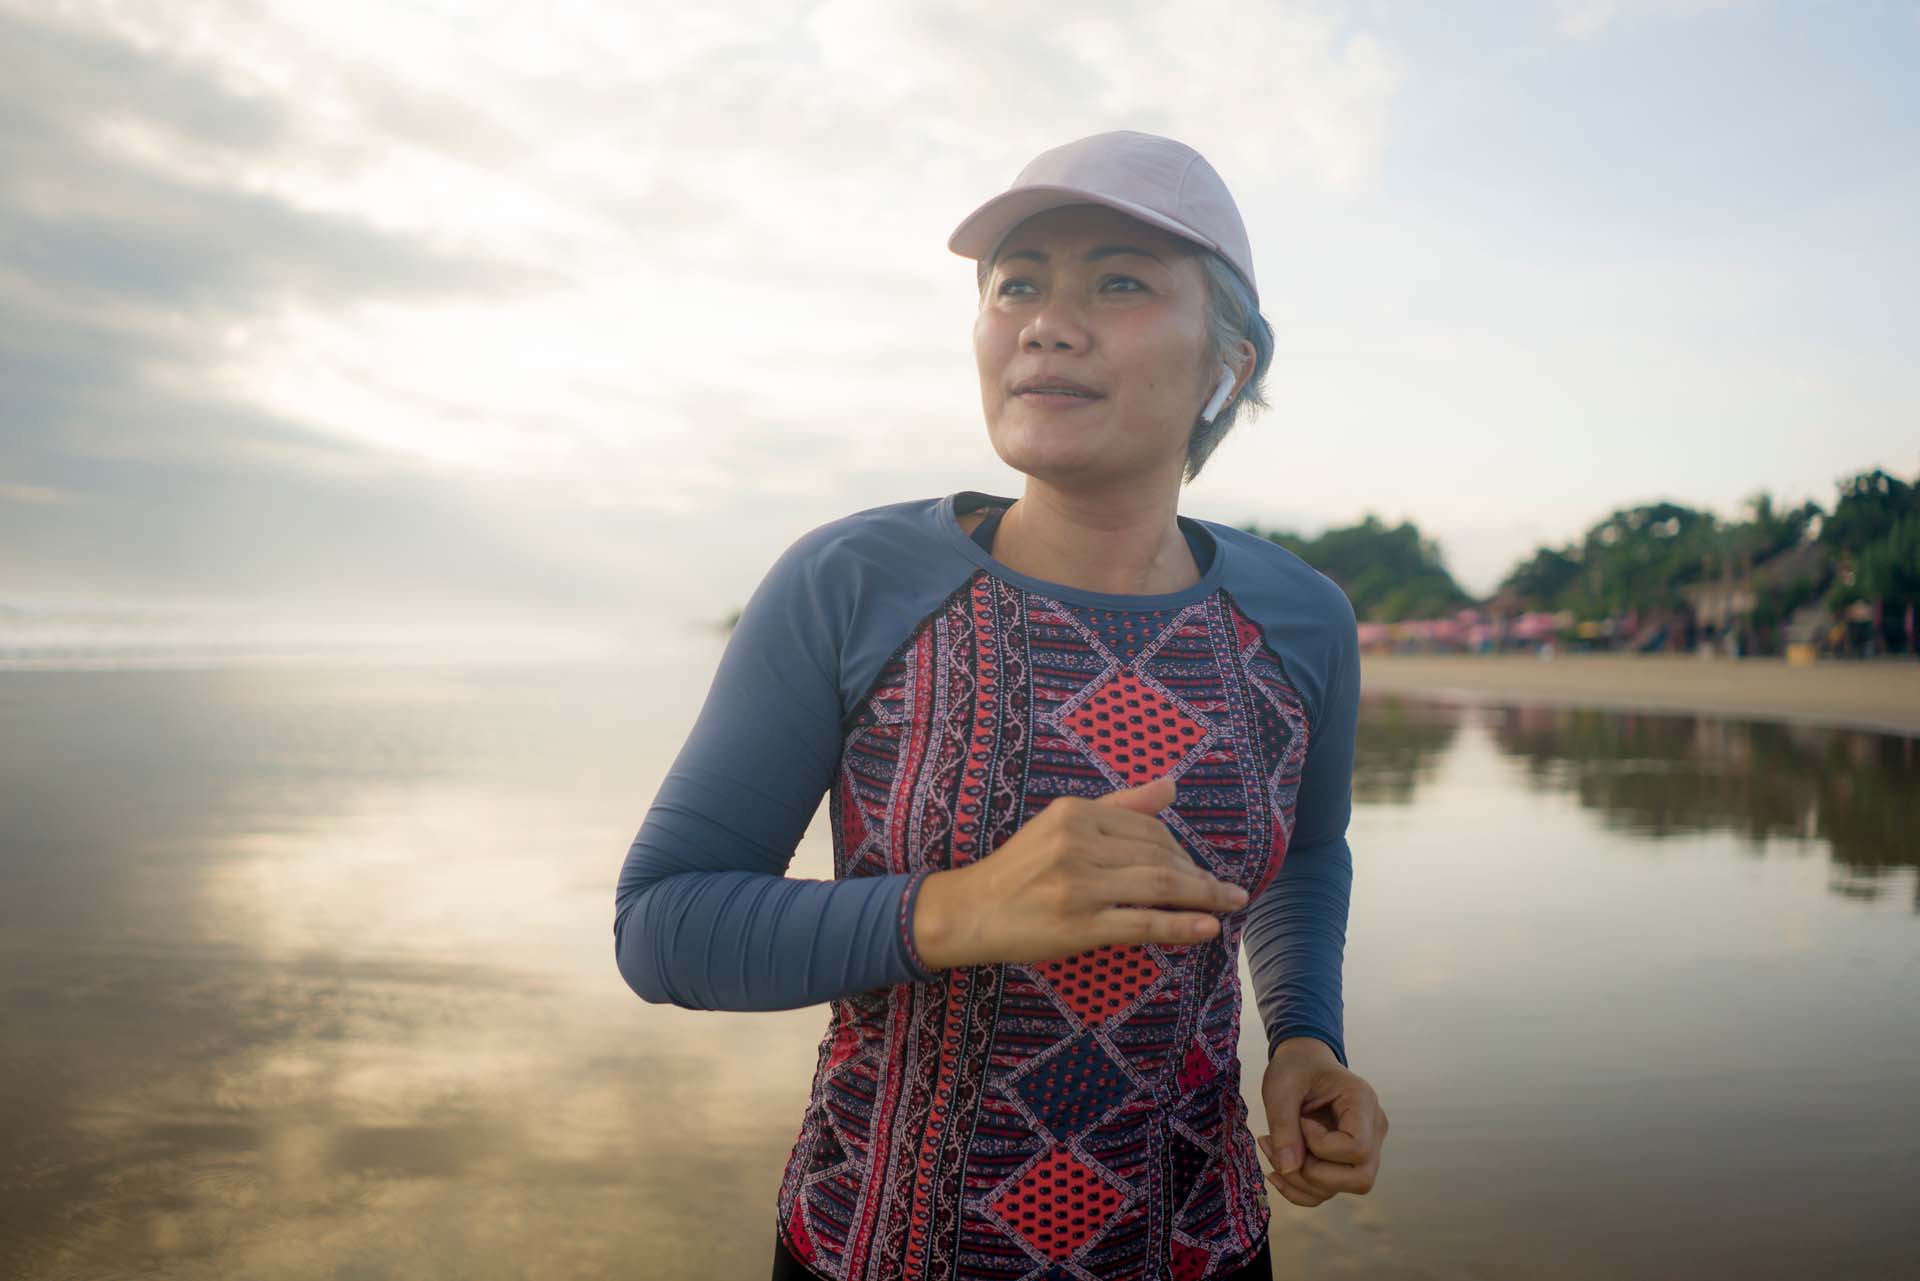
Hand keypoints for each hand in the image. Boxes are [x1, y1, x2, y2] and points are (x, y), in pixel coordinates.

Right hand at [909, 774, 1249, 969]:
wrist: (968, 912)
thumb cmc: (1018, 870)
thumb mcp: (1061, 824)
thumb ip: (1120, 806)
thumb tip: (1172, 786)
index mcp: (1075, 813)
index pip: (1148, 828)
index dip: (1181, 849)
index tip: (1197, 868)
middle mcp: (1077, 843)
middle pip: (1158, 855)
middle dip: (1197, 873)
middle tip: (1223, 889)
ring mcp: (1078, 885)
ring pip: (1157, 886)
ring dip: (1203, 895)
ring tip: (1231, 902)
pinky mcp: (1078, 925)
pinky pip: (1142, 922)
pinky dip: (1180, 924)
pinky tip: (1207, 927)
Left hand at [1255, 1037, 1386, 1207]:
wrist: (1304, 1063)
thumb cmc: (1296, 1068)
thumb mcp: (1281, 1087)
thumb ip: (1284, 1124)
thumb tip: (1288, 1169)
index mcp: (1363, 1102)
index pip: (1357, 1147)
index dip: (1321, 1145)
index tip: (1300, 1121)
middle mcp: (1373, 1130)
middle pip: (1361, 1178)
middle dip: (1313, 1173)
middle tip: (1281, 1146)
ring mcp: (1365, 1149)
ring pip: (1343, 1189)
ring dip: (1300, 1181)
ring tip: (1271, 1148)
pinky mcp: (1347, 1163)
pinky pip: (1328, 1190)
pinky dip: (1300, 1188)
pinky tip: (1278, 1168)